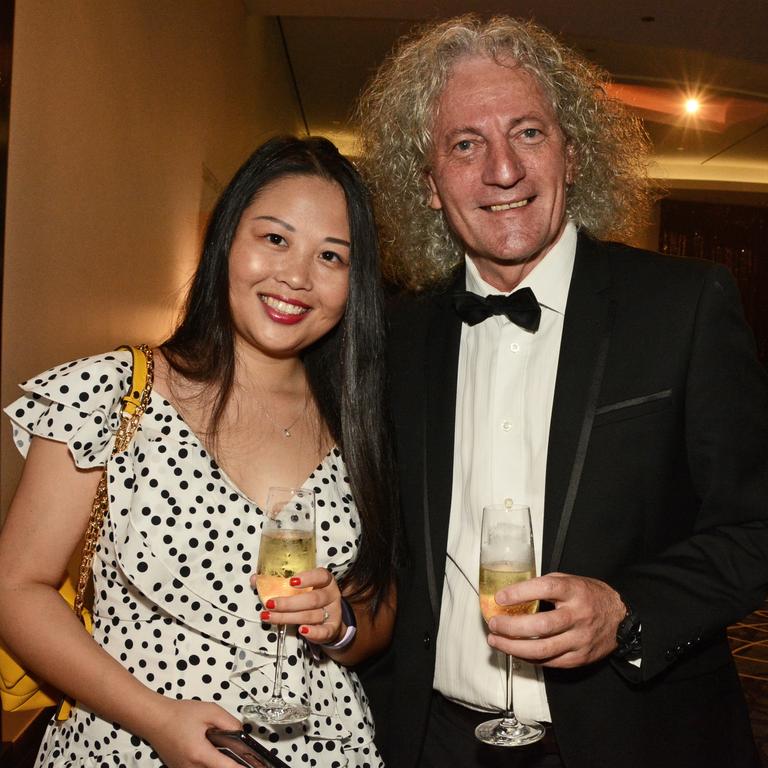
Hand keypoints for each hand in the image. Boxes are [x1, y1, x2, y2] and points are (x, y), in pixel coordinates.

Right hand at [139, 698, 242, 767]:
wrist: (155, 719)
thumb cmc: (178, 715)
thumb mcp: (210, 711)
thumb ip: (229, 722)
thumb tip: (242, 733)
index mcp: (199, 754)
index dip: (241, 767)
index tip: (254, 767)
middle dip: (231, 764)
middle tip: (240, 756)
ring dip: (220, 764)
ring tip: (224, 751)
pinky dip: (210, 764)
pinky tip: (213, 753)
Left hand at [251, 567, 344, 644]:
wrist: (329, 620)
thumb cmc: (309, 598)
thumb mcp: (298, 589)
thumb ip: (277, 583)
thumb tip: (255, 579)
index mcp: (325, 581)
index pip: (320, 576)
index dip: (307, 578)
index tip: (291, 581)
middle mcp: (331, 595)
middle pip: (312, 599)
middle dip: (289, 603)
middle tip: (270, 604)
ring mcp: (332, 613)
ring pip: (311, 615)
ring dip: (289, 618)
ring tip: (270, 617)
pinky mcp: (332, 629)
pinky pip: (323, 632)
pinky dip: (313, 632)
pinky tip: (301, 630)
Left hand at [486, 572, 625, 667]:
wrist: (622, 619)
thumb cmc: (590, 596)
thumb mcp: (571, 580)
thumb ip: (546, 585)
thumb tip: (513, 591)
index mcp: (574, 591)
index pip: (545, 588)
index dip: (520, 593)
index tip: (500, 597)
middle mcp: (578, 616)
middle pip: (541, 626)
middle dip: (511, 627)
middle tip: (493, 623)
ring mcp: (580, 639)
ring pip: (543, 649)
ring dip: (514, 647)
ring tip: (496, 640)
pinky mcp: (580, 658)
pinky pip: (550, 662)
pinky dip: (529, 658)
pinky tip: (515, 651)